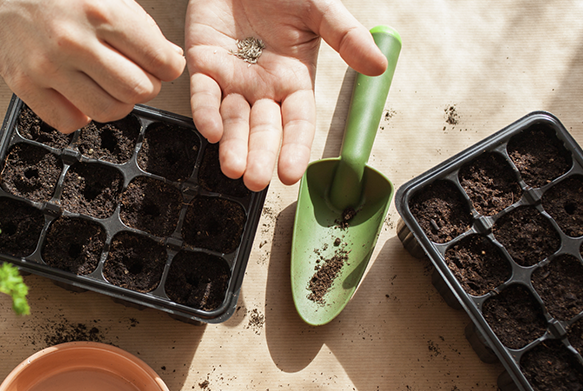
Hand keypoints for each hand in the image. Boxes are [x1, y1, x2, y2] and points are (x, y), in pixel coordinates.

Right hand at [0, 0, 185, 132]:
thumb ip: (138, 25)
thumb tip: (168, 58)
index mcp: (100, 11)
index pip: (160, 61)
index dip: (169, 67)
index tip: (163, 66)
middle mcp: (74, 41)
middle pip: (138, 91)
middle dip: (146, 86)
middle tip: (136, 76)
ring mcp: (47, 67)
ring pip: (108, 111)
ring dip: (117, 103)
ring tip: (109, 86)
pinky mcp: (24, 85)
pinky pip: (69, 121)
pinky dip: (81, 114)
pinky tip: (79, 94)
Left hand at [185, 0, 386, 190]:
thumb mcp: (320, 10)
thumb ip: (346, 37)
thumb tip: (378, 66)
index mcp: (294, 81)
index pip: (297, 122)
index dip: (295, 148)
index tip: (291, 174)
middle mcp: (263, 87)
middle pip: (263, 129)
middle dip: (259, 155)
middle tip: (256, 180)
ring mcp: (232, 79)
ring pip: (232, 120)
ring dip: (232, 145)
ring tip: (232, 169)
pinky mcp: (203, 65)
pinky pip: (203, 95)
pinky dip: (206, 113)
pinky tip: (211, 131)